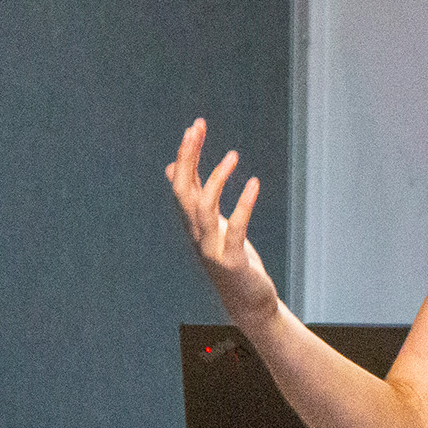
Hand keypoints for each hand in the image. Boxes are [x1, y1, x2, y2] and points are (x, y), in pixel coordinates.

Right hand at [166, 118, 278, 322]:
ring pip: (204, 208)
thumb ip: (195, 196)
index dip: (187, 154)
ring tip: (233, 155)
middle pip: (184, 190)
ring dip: (217, 179)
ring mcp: (212, 247)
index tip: (196, 126)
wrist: (247, 301)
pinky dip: (243, 205)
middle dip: (189, 158)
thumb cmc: (230, 258)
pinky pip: (235, 228)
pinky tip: (254, 184)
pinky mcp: (232, 259)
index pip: (183, 182)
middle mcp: (196, 232)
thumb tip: (173, 167)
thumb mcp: (212, 223)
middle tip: (196, 128)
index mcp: (193, 222)